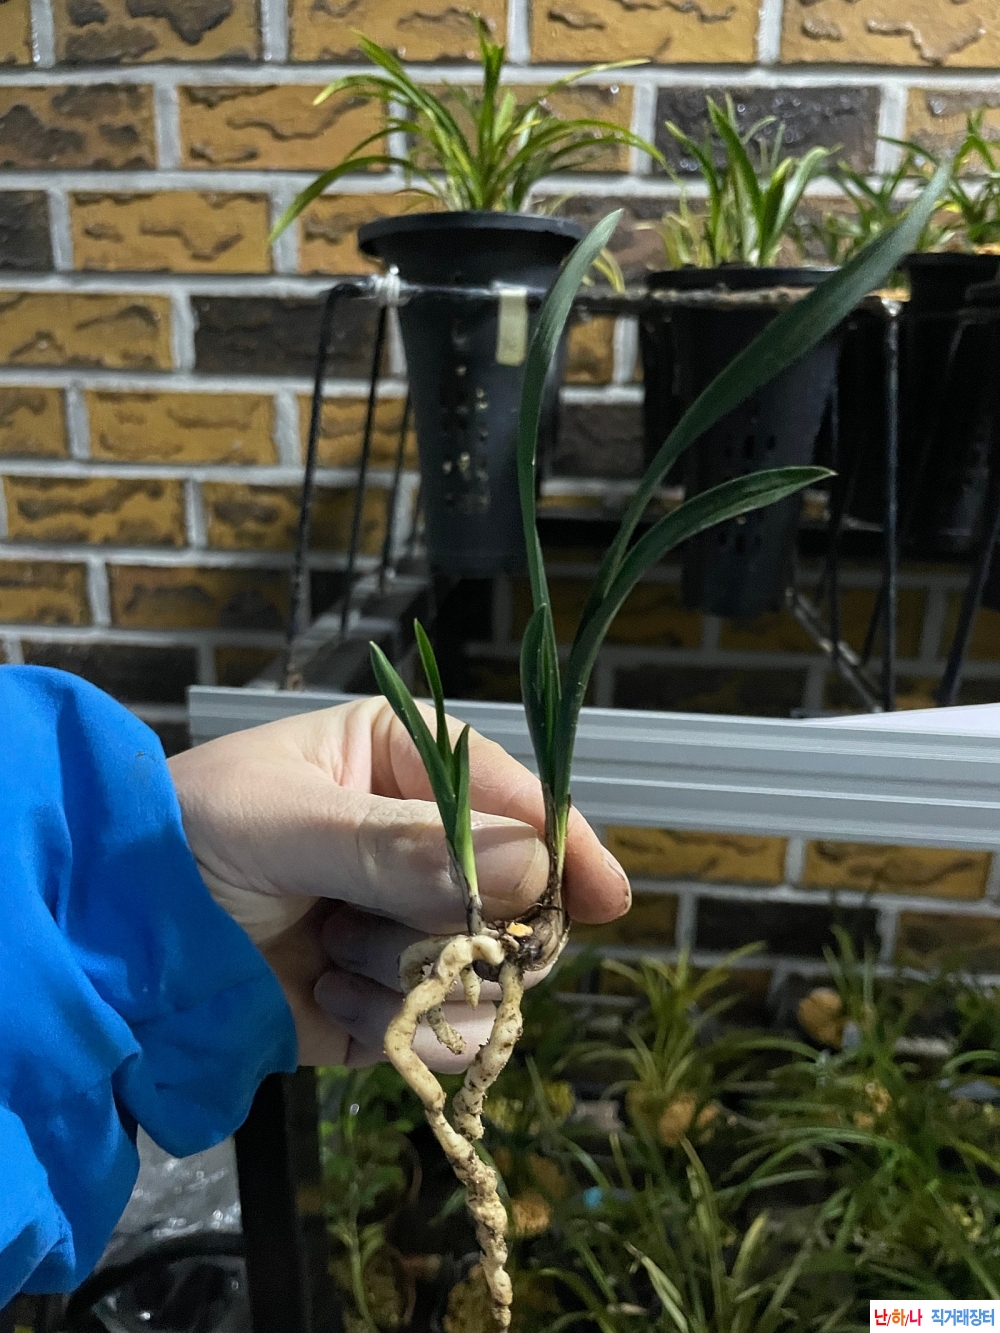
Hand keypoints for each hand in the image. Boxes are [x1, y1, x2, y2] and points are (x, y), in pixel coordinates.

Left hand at [167, 697, 629, 1069]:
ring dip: (406, 972)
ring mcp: (408, 929)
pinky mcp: (388, 1005)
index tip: (604, 894)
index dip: (563, 842)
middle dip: (464, 924)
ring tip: (327, 952)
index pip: (511, 797)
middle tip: (416, 932)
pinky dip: (384, 1025)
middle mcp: (421, 847)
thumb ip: (403, 845)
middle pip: (519, 896)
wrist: (103, 946)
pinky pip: (439, 1033)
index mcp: (403, 766)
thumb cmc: (182, 842)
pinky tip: (321, 995)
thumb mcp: (287, 822)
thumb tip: (534, 867)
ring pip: (485, 971)